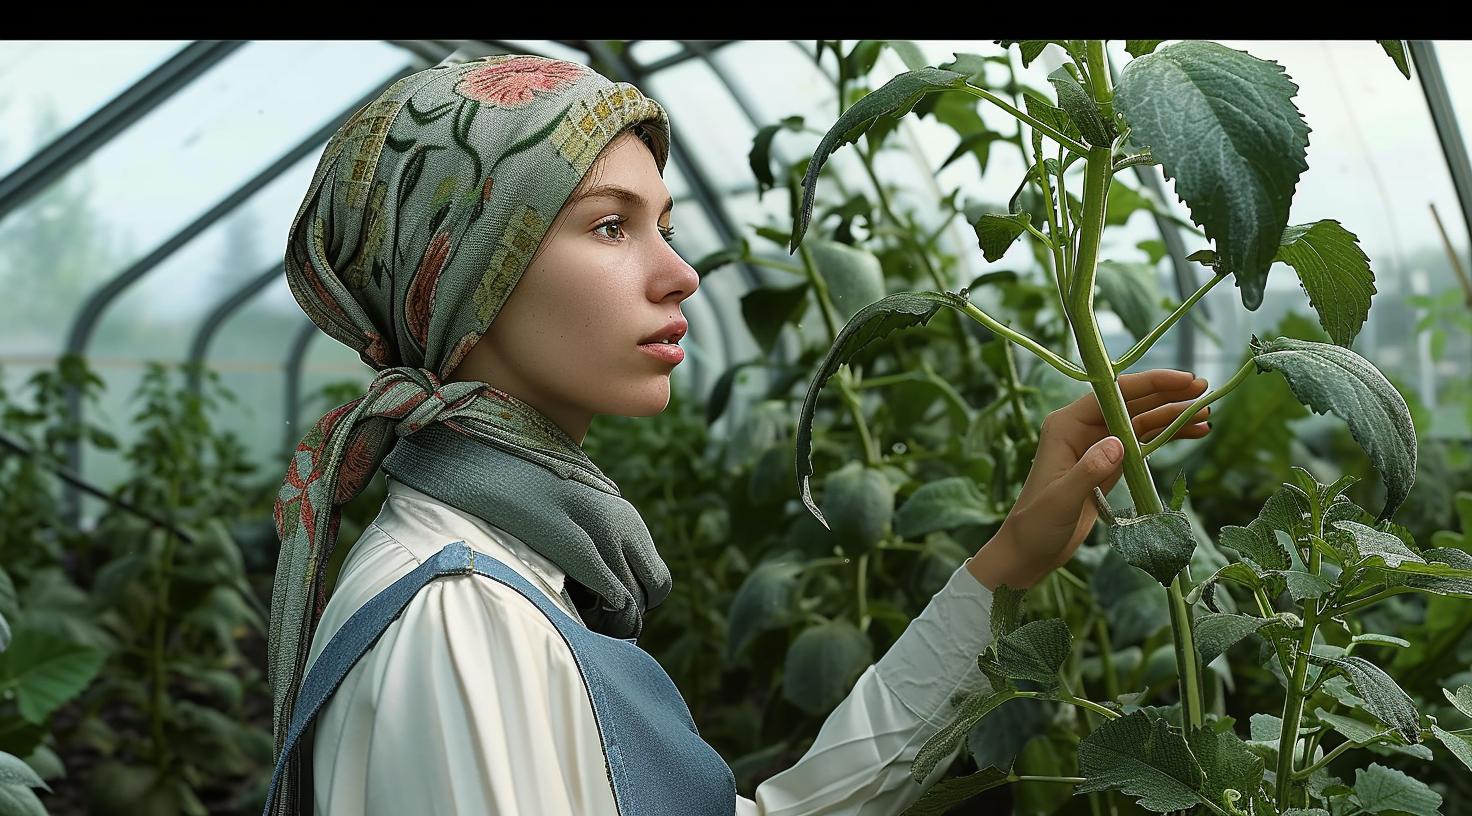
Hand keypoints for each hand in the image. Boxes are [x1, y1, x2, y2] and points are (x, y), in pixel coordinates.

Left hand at [968, 368, 1211, 590]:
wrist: (1031, 549)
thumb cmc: (1037, 524)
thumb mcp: (1062, 499)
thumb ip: (1088, 471)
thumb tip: (1119, 443)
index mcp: (1066, 425)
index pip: (1112, 394)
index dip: (1149, 384)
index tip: (1183, 380)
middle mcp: (1082, 427)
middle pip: (1131, 402)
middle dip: (1167, 394)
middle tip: (1205, 390)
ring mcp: (1098, 444)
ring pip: (1141, 421)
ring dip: (1173, 416)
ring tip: (1207, 414)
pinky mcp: (1110, 462)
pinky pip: (1143, 442)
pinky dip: (1167, 437)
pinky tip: (1194, 433)